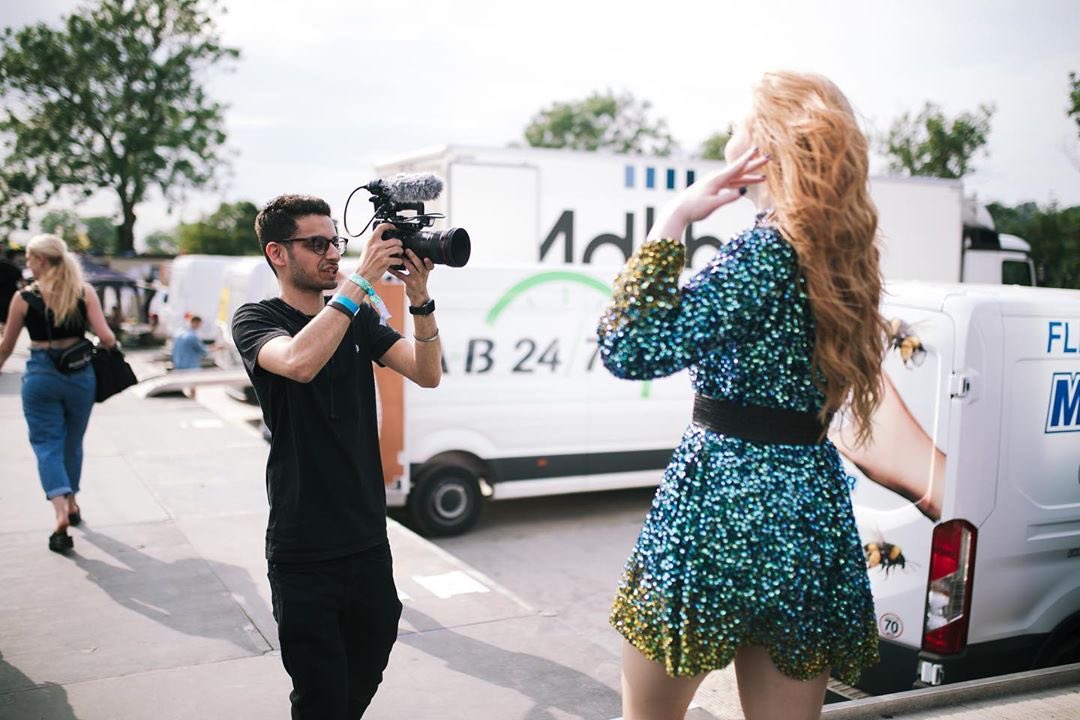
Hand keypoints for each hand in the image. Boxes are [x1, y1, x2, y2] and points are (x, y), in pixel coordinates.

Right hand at [356, 223, 403, 283]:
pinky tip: (397, 262)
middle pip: (394, 240)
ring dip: (401, 251)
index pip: (380, 228)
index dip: (388, 225)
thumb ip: (374, 244)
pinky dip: (399, 261)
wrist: (362, 275)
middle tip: (399, 246)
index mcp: (371, 241)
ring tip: (399, 254)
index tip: (393, 227)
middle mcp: (376, 246)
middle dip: (399, 243)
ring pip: (398, 248)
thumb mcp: (366, 250)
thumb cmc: (364, 264)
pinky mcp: (385, 261)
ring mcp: (381, 254)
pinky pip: (398, 259)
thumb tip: (381, 239)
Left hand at [390, 248, 434, 304]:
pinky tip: (389, 268)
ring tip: (397, 256)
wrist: (419, 296)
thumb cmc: (419, 281)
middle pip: (419, 264)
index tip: (426, 258)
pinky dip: (394, 271)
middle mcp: (423, 274)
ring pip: (410, 268)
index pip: (430, 265)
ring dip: (403, 261)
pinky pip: (400, 275)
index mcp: (427, 270)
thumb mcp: (423, 273)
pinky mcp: (409, 283)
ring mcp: (416, 279)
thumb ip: (419, 264)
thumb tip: (409, 252)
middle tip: (407, 250)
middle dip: (413, 256)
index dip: (429, 262)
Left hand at [648, 147, 767, 240]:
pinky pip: (729, 183)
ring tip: (762, 178)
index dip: (748, 159)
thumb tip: (744, 191)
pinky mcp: (712, 188)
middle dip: (754, 165)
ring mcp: (714, 182)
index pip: (736, 167)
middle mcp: (716, 178)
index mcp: (717, 179)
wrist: (678, 210)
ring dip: (748, 177)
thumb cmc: (694, 208)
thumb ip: (728, 198)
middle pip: (739, 170)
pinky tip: (745, 185)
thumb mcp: (713, 204)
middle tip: (767, 158)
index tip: (758, 150)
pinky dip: (739, 183)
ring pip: (736, 178)